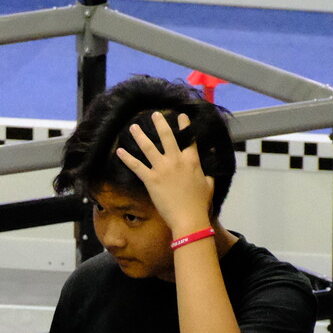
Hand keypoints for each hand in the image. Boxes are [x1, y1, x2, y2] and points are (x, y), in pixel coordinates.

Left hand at [116, 111, 212, 235]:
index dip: (184, 126)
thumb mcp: (210, 184)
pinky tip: (120, 151)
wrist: (189, 218)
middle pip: (167, 137)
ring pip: (149, 147)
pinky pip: (136, 166)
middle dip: (160, 123)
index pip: (189, 139)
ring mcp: (162, 168)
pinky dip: (127, 158)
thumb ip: (209, 171)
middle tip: (154, 114)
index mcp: (192, 160)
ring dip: (140, 135)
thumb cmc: (200, 203)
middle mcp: (176, 160)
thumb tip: (212, 159)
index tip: (180, 115)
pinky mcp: (151, 179)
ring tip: (133, 127)